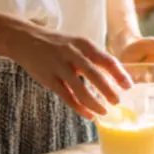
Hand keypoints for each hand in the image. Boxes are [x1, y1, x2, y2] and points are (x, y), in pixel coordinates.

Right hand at [9, 25, 132, 119]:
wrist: (26, 39)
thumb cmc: (58, 44)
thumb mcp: (77, 44)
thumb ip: (93, 58)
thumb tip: (115, 77)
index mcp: (83, 43)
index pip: (106, 59)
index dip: (119, 74)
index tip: (128, 86)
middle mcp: (72, 53)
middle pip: (94, 75)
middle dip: (108, 90)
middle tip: (117, 102)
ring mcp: (59, 67)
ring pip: (80, 89)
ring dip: (94, 103)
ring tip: (104, 112)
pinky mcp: (49, 79)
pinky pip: (67, 97)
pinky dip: (80, 108)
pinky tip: (89, 114)